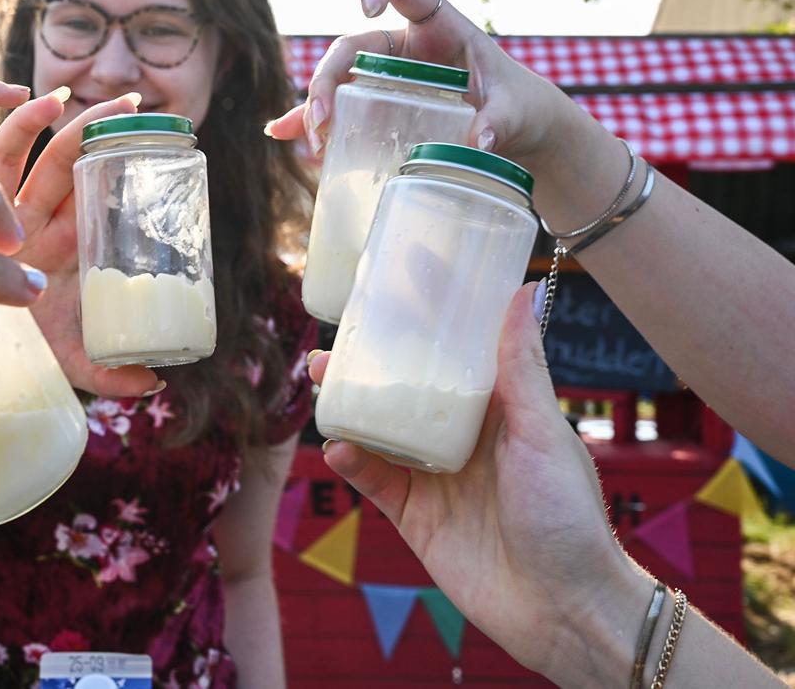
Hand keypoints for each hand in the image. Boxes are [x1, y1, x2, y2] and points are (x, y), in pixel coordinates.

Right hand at [0, 90, 158, 398]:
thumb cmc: (21, 353)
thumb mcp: (73, 362)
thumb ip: (112, 373)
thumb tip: (158, 383)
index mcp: (66, 247)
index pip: (99, 196)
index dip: (125, 167)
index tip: (162, 140)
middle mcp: (37, 223)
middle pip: (72, 165)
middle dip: (102, 130)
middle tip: (138, 103)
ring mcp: (4, 212)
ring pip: (36, 155)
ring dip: (63, 122)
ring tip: (90, 95)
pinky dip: (17, 128)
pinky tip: (38, 101)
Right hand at [265, 0, 583, 174]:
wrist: (514, 131)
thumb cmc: (517, 106)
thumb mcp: (514, 110)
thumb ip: (500, 120)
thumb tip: (481, 140)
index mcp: (437, 25)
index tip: (362, 4)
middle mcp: (403, 46)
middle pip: (351, 45)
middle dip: (329, 79)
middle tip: (323, 120)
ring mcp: (386, 77)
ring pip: (338, 80)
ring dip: (317, 107)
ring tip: (314, 143)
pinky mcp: (378, 107)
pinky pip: (339, 110)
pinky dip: (313, 123)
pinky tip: (287, 136)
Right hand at [315, 284, 646, 682]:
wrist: (562, 609)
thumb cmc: (568, 516)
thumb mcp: (541, 432)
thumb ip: (520, 367)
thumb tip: (522, 290)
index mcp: (498, 409)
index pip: (455, 353)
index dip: (426, 321)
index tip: (396, 282)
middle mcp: (462, 437)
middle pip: (405, 390)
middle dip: (370, 365)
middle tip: (335, 342)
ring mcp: (435, 477)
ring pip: (380, 430)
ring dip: (350, 406)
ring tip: (323, 380)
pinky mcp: (414, 516)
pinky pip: (374, 480)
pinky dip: (353, 461)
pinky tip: (340, 447)